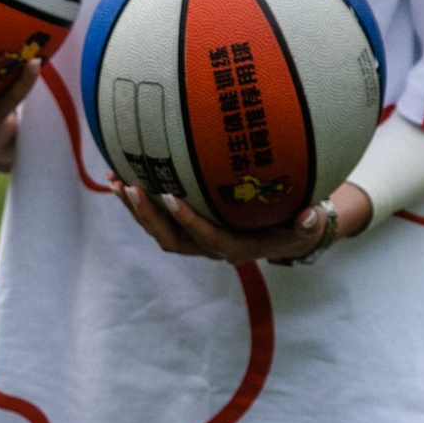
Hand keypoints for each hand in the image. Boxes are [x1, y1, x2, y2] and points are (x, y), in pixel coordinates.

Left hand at [117, 179, 371, 266]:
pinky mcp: (188, 228)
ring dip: (135, 208)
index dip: (188, 220)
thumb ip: (308, 222)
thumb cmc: (299, 224)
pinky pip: (158, 218)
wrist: (288, 233)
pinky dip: (138, 201)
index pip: (207, 238)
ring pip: (159, 230)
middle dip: (148, 215)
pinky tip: (121, 175)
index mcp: (237, 247)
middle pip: (171, 239)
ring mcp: (196, 239)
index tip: (170, 196)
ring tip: (114, 180)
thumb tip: (309, 216)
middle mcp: (211, 247)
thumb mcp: (308, 225)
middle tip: (131, 186)